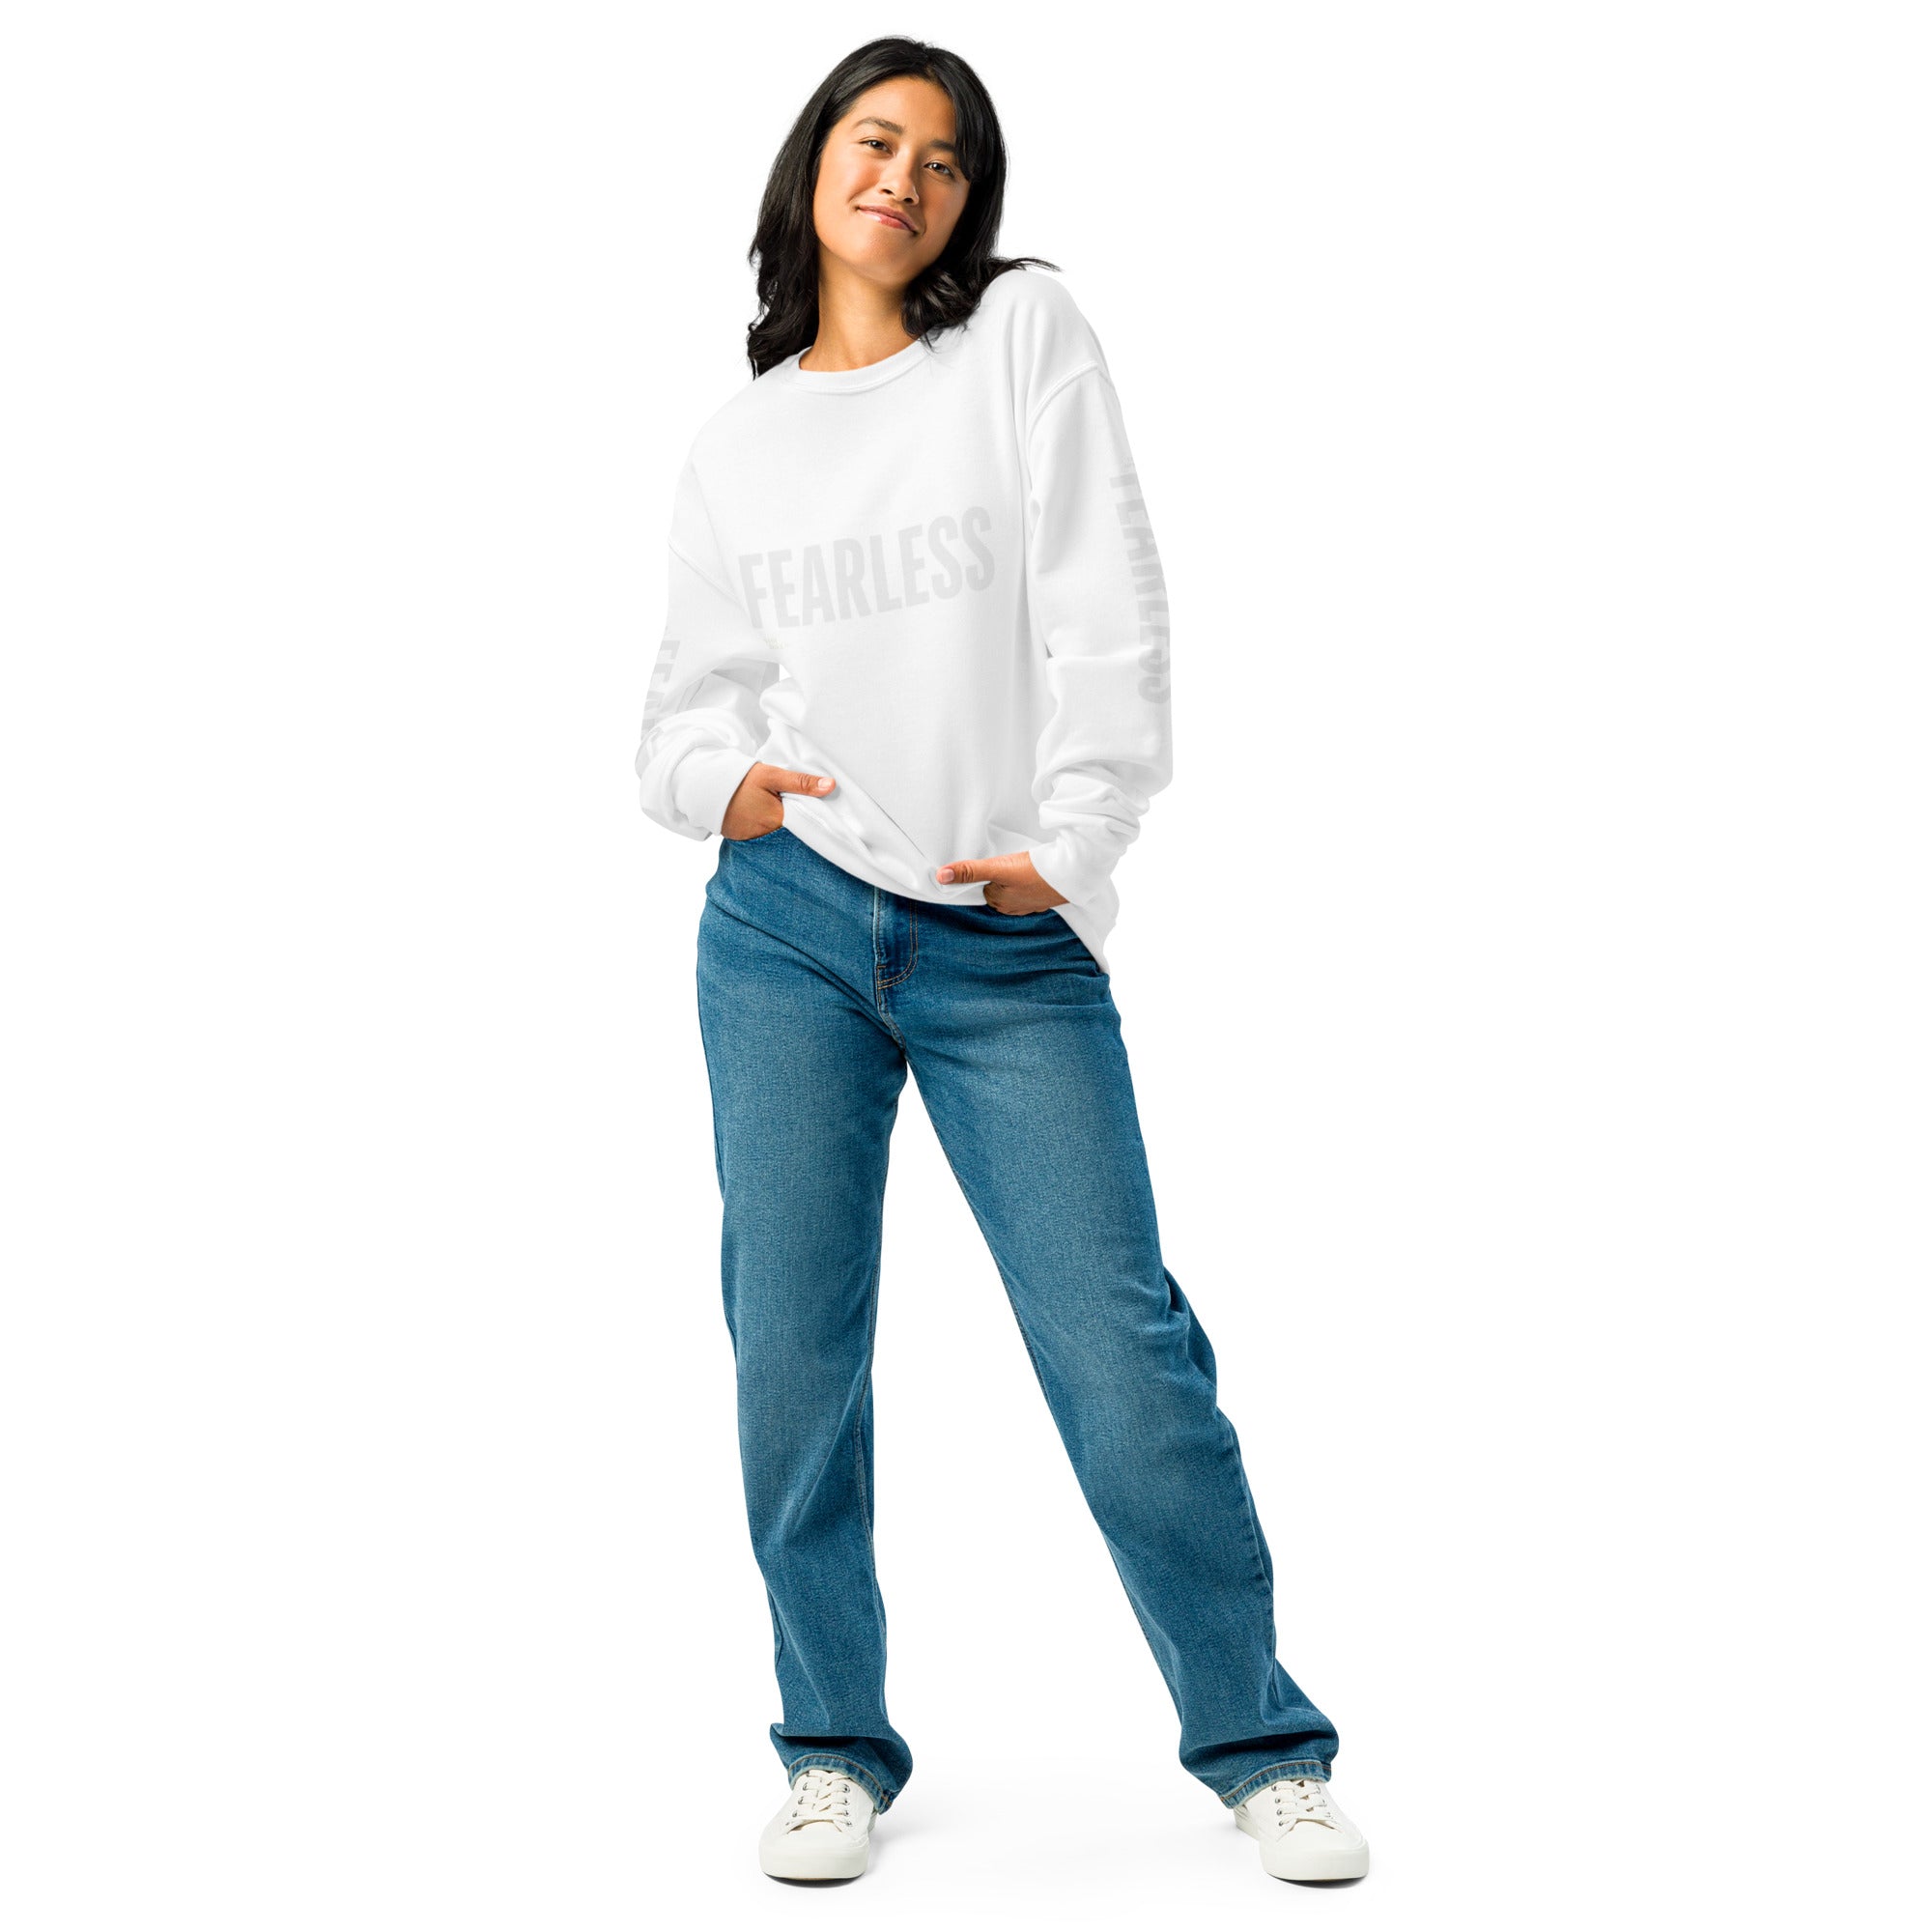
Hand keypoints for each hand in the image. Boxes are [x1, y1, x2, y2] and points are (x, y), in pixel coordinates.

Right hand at [721, 761, 834, 838]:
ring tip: (788, 811)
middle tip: (807, 807)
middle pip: (794, 831)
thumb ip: (801, 782)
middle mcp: (768, 836)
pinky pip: (766, 837)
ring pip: (781, 835)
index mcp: (778, 821)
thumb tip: (831, 786)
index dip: (817, 817)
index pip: (807, 824)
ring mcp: (755, 840)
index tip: (826, 810)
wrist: (705, 786)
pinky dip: (771, 829)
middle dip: (802, 821)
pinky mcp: (745, 840)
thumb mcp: (772, 776)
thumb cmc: (739, 779)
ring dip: (787, 825)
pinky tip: (770, 817)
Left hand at [935, 850, 1067, 914]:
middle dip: (998, 876)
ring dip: (1014, 878)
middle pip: (997, 888)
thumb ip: (970, 871)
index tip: (991, 864)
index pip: (982, 887)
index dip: (985, 874)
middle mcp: (1014, 907)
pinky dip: (1029, 880)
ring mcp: (1031, 904)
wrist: (1073, 873)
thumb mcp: (998, 868)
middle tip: (1005, 861)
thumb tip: (941, 876)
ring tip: (1019, 864)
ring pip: (1013, 889)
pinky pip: (1029, 889)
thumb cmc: (1035, 872)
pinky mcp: (1045, 897)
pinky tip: (1034, 872)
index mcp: (1000, 903)